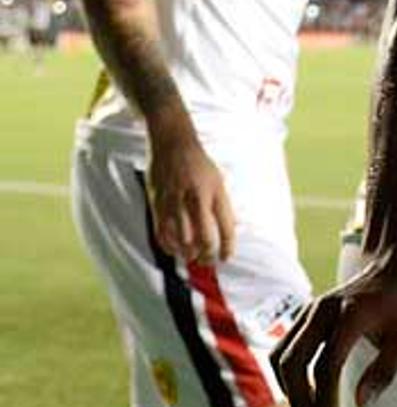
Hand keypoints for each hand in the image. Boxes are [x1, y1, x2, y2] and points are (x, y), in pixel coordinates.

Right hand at [146, 124, 234, 264]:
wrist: (174, 146)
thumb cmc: (199, 165)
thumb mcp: (219, 182)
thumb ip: (222, 206)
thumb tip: (229, 231)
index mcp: (215, 193)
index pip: (226, 227)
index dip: (228, 247)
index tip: (226, 257)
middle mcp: (196, 199)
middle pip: (204, 238)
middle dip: (207, 255)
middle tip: (208, 261)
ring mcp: (175, 203)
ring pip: (182, 241)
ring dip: (188, 255)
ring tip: (192, 257)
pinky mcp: (157, 205)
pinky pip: (162, 234)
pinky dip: (169, 247)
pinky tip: (175, 249)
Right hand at [270, 244, 396, 406]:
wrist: (390, 268)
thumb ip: (384, 371)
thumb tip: (360, 404)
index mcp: (351, 315)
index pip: (327, 364)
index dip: (325, 397)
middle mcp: (324, 311)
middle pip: (294, 362)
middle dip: (300, 398)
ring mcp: (310, 311)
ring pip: (281, 356)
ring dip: (289, 389)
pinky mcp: (304, 316)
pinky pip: (283, 349)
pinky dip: (287, 374)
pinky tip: (303, 391)